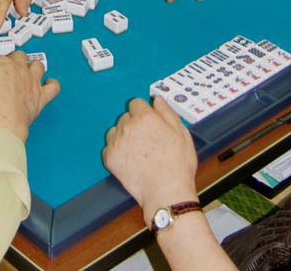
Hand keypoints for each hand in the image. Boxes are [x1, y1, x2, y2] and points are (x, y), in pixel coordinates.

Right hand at [0, 51, 60, 141]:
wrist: (2, 120)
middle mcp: (18, 67)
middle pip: (17, 57)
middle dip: (12, 63)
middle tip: (6, 75)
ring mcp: (31, 80)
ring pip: (37, 65)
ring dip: (33, 69)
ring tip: (28, 75)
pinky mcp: (41, 94)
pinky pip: (53, 86)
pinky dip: (52, 85)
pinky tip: (49, 85)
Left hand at [103, 97, 198, 223]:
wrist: (166, 192)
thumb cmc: (178, 164)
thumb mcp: (181, 133)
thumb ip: (167, 112)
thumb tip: (156, 99)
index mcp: (146, 117)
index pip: (136, 103)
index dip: (144, 113)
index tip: (150, 124)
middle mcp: (128, 126)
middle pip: (125, 117)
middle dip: (134, 124)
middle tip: (146, 140)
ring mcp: (116, 142)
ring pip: (115, 131)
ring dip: (123, 136)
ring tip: (137, 151)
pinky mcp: (110, 158)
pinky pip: (109, 147)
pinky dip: (117, 151)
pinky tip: (129, 160)